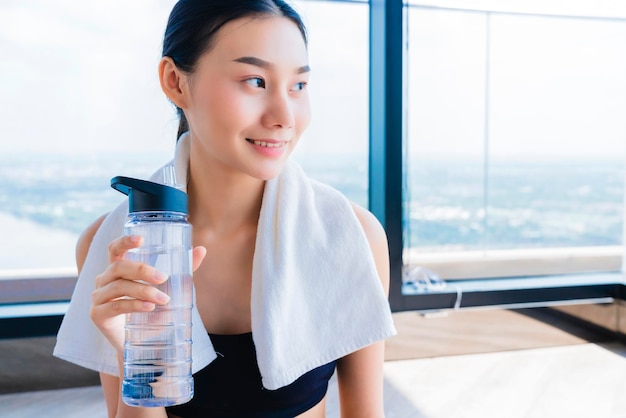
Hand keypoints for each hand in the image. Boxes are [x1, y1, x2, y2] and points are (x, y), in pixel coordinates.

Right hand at [89, 235, 206, 353]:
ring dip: (143, 291)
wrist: (145, 344)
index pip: (115, 249)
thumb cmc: (154, 311)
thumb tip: (202, 249)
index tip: (141, 239)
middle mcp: (104, 280)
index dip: (124, 241)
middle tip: (163, 278)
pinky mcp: (98, 315)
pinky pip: (116, 305)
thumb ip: (183, 270)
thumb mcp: (169, 288)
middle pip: (118, 266)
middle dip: (142, 270)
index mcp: (118, 269)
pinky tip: (149, 307)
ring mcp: (99, 297)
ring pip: (118, 286)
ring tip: (163, 299)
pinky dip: (134, 305)